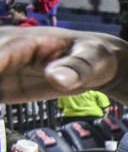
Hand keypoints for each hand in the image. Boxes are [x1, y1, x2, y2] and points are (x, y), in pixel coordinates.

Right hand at [0, 27, 119, 102]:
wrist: (94, 64)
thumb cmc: (94, 57)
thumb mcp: (91, 61)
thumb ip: (74, 69)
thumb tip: (56, 78)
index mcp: (21, 42)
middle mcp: (2, 50)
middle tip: (2, 96)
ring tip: (3, 100)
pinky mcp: (0, 84)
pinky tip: (2, 110)